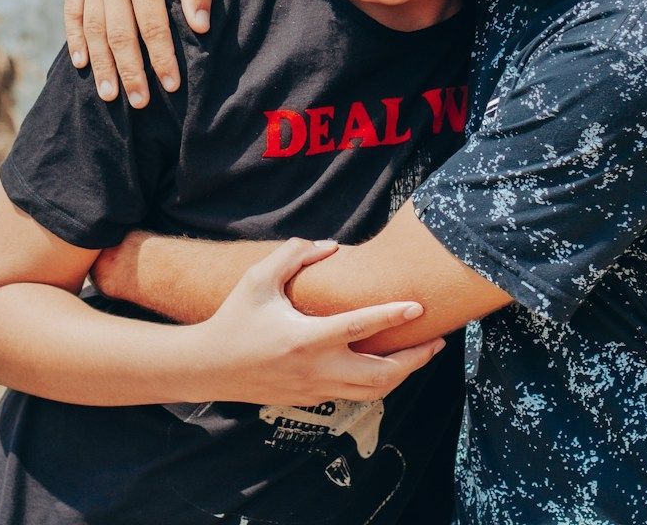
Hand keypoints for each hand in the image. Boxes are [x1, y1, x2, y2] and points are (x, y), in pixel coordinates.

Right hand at [62, 0, 215, 106]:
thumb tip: (200, 28)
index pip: (151, 27)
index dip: (161, 59)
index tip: (171, 86)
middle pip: (118, 34)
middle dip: (129, 72)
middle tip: (140, 103)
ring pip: (92, 28)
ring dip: (101, 64)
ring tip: (109, 95)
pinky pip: (72, 10)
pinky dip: (74, 38)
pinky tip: (82, 63)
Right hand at [191, 238, 444, 405]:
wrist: (208, 367)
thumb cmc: (233, 318)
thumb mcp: (257, 280)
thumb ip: (293, 256)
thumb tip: (330, 247)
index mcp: (305, 339)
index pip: (359, 328)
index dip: (391, 316)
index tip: (419, 306)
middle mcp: (316, 369)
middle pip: (381, 374)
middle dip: (415, 359)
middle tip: (438, 340)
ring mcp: (315, 389)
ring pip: (373, 391)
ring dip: (403, 374)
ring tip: (423, 354)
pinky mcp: (312, 400)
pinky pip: (356, 394)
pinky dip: (379, 382)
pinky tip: (390, 364)